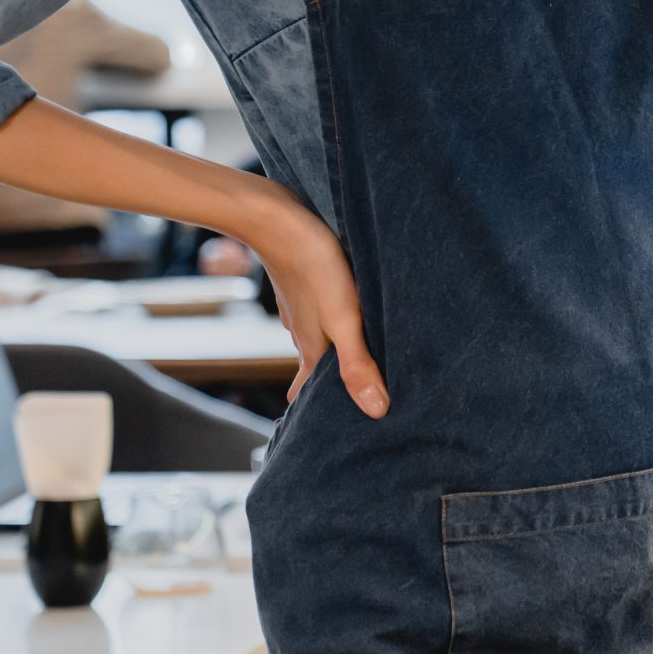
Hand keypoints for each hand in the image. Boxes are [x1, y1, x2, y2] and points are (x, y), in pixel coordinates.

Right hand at [239, 184, 387, 418]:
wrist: (275, 218)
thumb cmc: (314, 266)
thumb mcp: (344, 317)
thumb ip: (358, 363)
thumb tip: (377, 412)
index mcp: (312, 349)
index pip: (309, 394)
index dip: (319, 413)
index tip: (329, 435)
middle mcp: (303, 332)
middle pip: (314, 371)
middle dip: (328, 389)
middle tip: (347, 405)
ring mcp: (300, 308)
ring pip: (316, 342)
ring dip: (332, 357)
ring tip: (353, 366)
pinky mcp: (304, 283)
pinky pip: (317, 314)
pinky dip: (330, 326)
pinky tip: (344, 315)